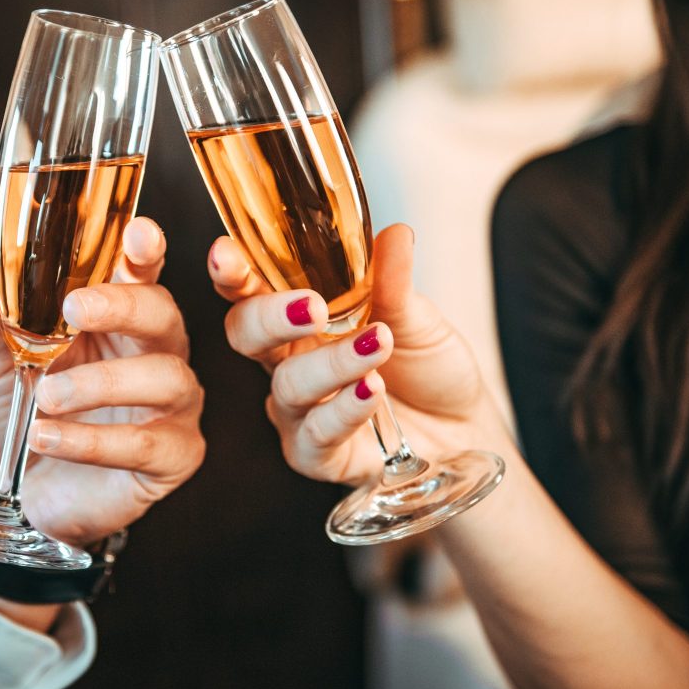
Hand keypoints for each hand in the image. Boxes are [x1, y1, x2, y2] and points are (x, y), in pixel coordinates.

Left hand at [0, 217, 204, 546]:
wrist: (13, 493)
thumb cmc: (16, 414)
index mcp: (120, 316)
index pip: (142, 271)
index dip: (146, 250)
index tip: (137, 234)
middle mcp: (155, 353)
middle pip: (164, 315)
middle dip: (125, 306)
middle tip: (75, 309)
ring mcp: (171, 405)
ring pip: (165, 378)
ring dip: (102, 383)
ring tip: (46, 398)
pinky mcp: (173, 456)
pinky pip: (146, 442)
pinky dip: (93, 440)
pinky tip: (49, 438)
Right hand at [211, 224, 507, 485]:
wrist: (463, 427)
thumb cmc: (424, 367)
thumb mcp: (415, 315)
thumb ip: (393, 280)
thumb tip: (395, 233)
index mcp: (298, 318)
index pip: (250, 291)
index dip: (232, 273)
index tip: (226, 253)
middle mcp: (287, 362)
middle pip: (246, 335)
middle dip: (270, 318)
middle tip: (311, 307)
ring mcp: (298, 411)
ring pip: (289, 386)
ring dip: (331, 364)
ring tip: (377, 344)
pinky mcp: (317, 455)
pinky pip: (317, 434)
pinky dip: (345, 409)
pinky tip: (372, 390)